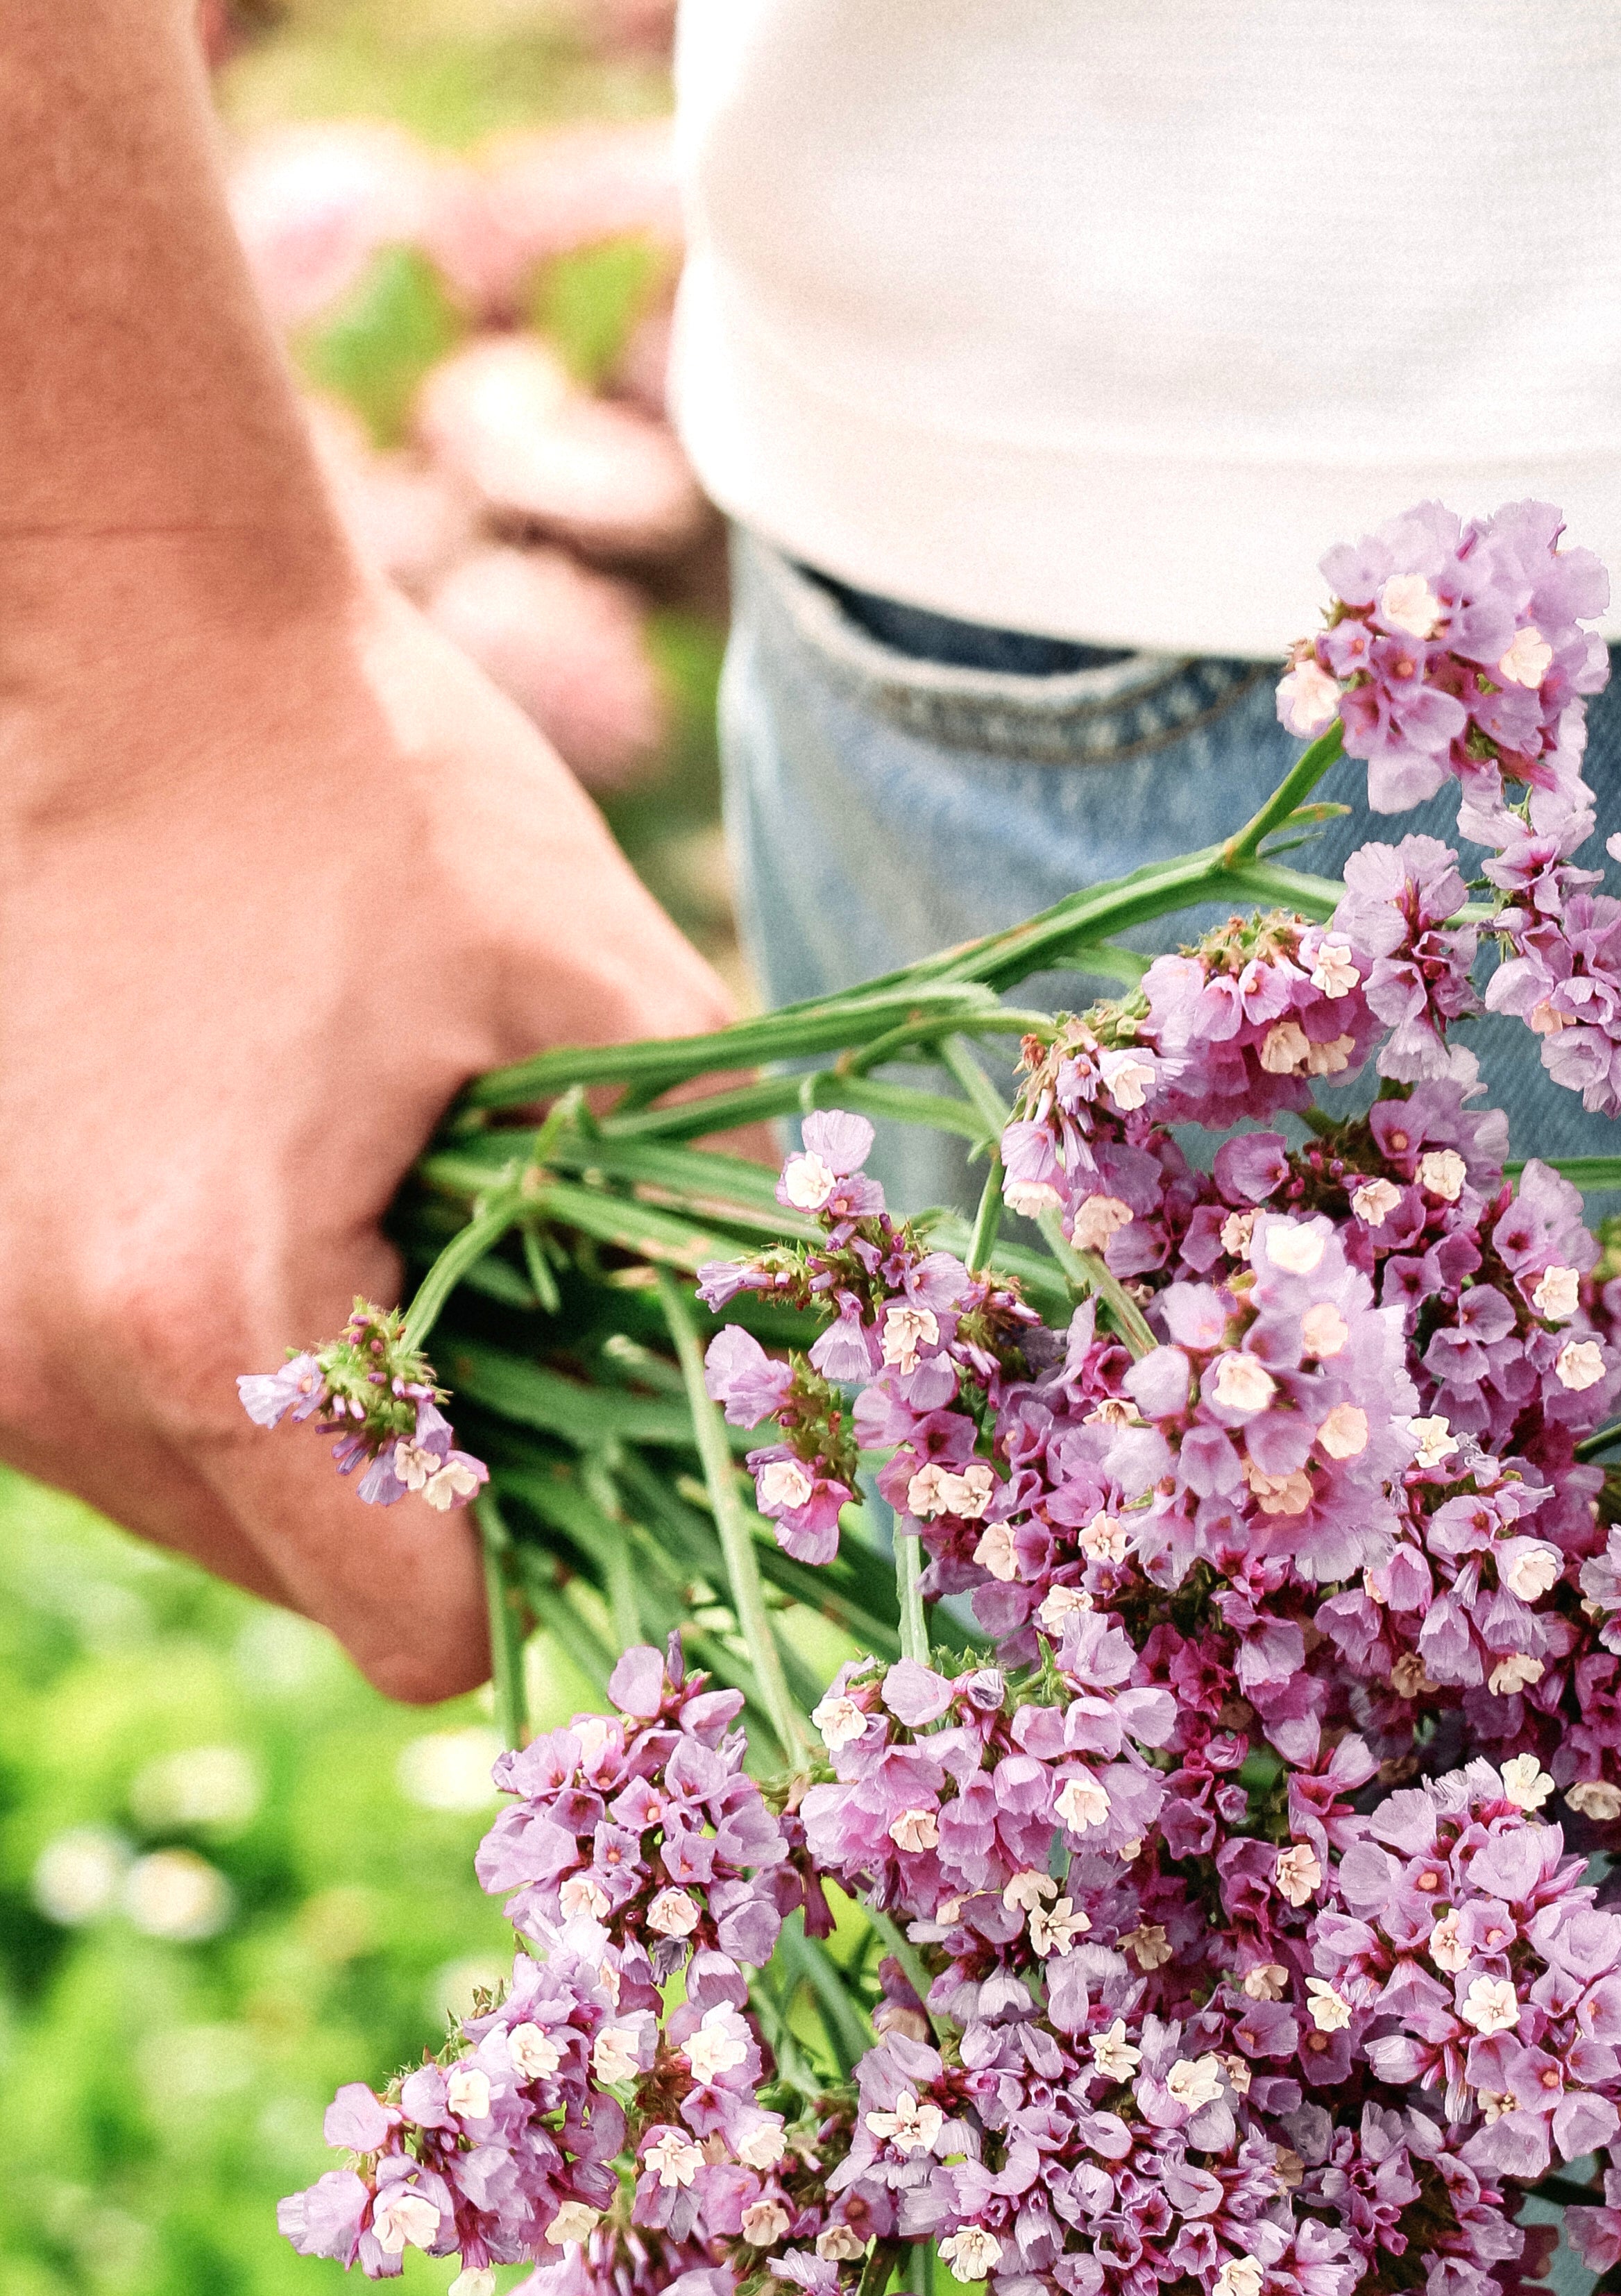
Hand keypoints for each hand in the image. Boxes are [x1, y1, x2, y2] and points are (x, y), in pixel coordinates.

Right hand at [0, 570, 730, 1700]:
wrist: (122, 618)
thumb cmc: (376, 785)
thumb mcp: (607, 996)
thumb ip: (723, 1222)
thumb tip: (820, 1395)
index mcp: (214, 1319)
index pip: (413, 1629)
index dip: (542, 1568)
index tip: (603, 1451)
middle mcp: (52, 1369)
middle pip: (316, 1591)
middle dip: (438, 1491)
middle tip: (506, 1311)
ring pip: (218, 1522)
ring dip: (327, 1434)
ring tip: (375, 1230)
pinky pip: (130, 1432)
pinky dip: (225, 1374)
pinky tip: (272, 1204)